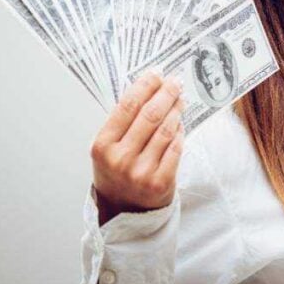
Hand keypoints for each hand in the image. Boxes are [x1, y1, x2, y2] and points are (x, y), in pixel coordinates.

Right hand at [90, 71, 185, 223]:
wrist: (123, 210)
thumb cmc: (116, 171)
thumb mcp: (108, 147)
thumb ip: (123, 122)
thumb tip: (149, 87)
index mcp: (103, 146)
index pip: (127, 106)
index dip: (145, 86)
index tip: (157, 73)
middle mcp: (120, 159)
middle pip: (149, 115)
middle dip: (166, 93)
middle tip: (176, 82)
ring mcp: (141, 172)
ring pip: (165, 130)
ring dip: (176, 110)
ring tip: (180, 99)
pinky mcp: (161, 181)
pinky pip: (176, 148)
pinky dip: (180, 131)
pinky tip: (180, 122)